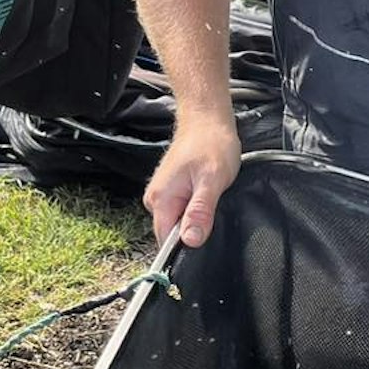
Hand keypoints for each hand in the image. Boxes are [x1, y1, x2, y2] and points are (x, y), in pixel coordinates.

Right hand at [143, 111, 241, 247]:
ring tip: (210, 196)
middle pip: (172, 235)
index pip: (166, 241)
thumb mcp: (212, 180)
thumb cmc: (211, 144)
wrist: (207, 121)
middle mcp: (155, 199)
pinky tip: (206, 195)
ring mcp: (163, 195)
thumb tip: (190, 241)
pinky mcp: (171, 192)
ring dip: (197, 218)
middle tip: (213, 208)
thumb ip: (200, 211)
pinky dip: (197, 209)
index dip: (186, 247)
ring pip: (179, 224)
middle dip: (195, 230)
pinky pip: (182, 212)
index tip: (205, 235)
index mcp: (161, 199)